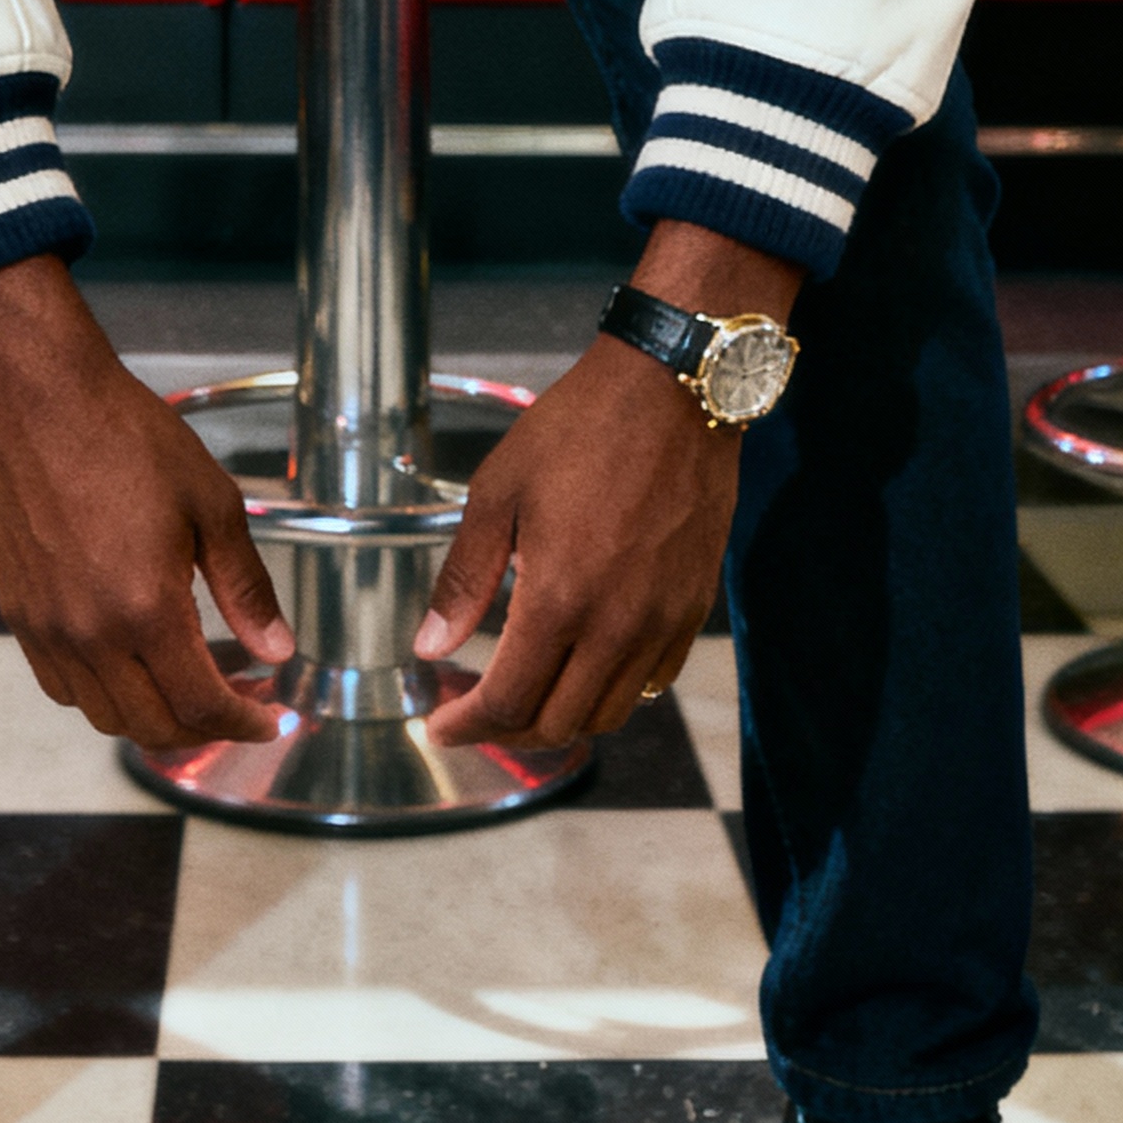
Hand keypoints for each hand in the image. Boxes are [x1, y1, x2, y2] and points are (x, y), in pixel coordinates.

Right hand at [0, 256, 295, 743]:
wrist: (36, 401)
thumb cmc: (126, 438)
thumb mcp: (211, 504)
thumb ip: (245, 587)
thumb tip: (278, 650)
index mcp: (146, 608)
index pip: (199, 705)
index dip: (241, 723)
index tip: (268, 719)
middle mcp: (90, 633)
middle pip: (151, 727)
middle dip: (203, 728)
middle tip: (236, 704)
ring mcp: (47, 627)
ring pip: (102, 715)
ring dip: (152, 719)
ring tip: (185, 689)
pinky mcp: (19, 612)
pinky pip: (61, 685)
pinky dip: (100, 695)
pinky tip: (128, 664)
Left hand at [416, 227, 798, 747]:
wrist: (674, 391)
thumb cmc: (579, 429)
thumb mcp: (499, 492)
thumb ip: (464, 579)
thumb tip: (429, 647)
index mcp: (560, 599)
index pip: (508, 702)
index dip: (466, 726)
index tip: (439, 726)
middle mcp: (618, 625)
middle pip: (559, 724)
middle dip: (506, 731)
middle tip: (473, 708)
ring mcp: (663, 621)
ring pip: (610, 714)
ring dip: (560, 719)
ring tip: (525, 693)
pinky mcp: (694, 607)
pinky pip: (654, 682)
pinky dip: (613, 693)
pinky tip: (584, 664)